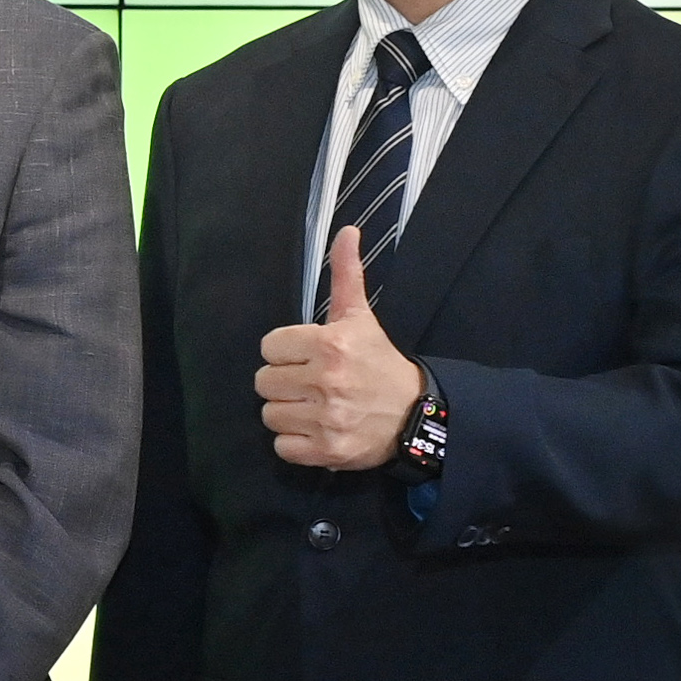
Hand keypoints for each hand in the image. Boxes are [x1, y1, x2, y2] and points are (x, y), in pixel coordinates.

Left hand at [256, 225, 420, 471]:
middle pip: (264, 382)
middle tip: (313, 383)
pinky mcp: (327, 451)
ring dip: (288, 412)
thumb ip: (346, 275)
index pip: (268, 347)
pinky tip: (317, 430)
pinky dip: (295, 443)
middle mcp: (326, 381)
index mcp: (329, 344)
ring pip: (269, 414)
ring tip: (316, 406)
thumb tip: (345, 230)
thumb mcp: (360, 317)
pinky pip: (280, 446)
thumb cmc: (379, 362)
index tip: (309, 357)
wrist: (417, 414)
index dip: (286, 353)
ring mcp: (326, 418)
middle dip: (285, 382)